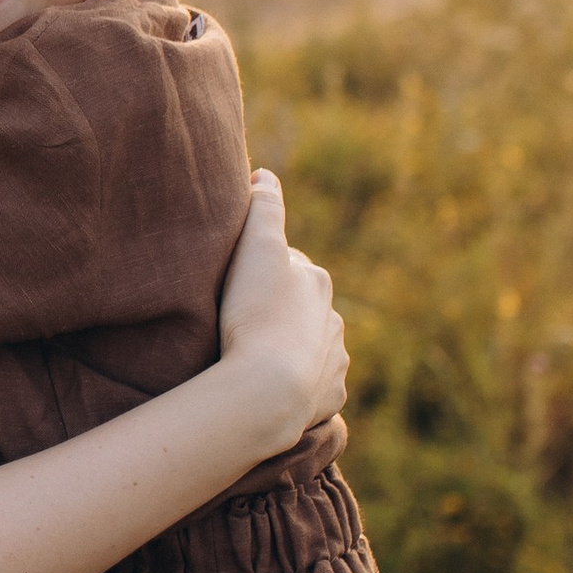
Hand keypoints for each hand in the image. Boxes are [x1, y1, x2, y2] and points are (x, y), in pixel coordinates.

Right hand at [216, 170, 346, 450]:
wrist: (268, 389)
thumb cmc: (256, 313)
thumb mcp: (257, 248)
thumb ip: (264, 207)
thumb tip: (265, 175)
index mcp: (316, 282)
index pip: (290, 266)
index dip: (263, 271)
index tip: (238, 281)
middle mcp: (333, 320)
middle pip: (304, 308)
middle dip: (282, 311)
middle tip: (244, 320)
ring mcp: (334, 361)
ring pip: (313, 348)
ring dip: (292, 349)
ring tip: (257, 358)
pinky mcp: (329, 397)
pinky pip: (316, 388)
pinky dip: (300, 386)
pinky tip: (274, 388)